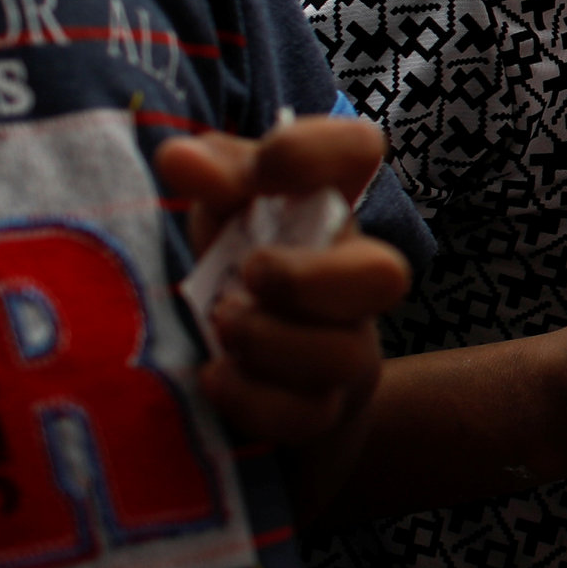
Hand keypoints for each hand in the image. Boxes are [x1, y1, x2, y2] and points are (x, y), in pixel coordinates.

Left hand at [157, 119, 408, 447]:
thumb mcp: (219, 214)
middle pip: (385, 276)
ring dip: (269, 339)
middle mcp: (349, 279)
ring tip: (220, 325)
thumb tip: (180, 158)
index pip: (359, 152)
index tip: (262, 175)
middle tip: (249, 274)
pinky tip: (214, 377)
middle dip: (308, 279)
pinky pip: (305, 415)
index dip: (319, 152)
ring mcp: (343, 351)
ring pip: (345, 355)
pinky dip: (251, 397)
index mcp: (324, 212)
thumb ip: (208, 179)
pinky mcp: (319, 414)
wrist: (253, 382)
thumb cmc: (233, 274)